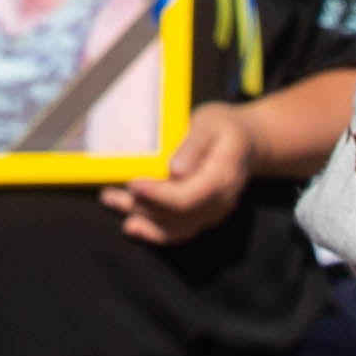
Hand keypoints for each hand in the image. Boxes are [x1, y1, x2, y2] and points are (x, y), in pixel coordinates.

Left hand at [106, 103, 252, 245]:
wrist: (247, 143)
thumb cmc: (224, 128)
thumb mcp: (210, 124)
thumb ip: (194, 146)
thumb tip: (175, 170)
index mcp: (222, 178)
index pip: (187, 197)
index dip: (158, 195)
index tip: (133, 183)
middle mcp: (219, 203)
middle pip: (176, 216)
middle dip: (140, 207)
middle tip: (108, 194)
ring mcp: (211, 214)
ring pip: (173, 227)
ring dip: (140, 218)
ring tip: (110, 201)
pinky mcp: (202, 217)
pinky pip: (177, 231)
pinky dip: (152, 230)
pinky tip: (131, 223)